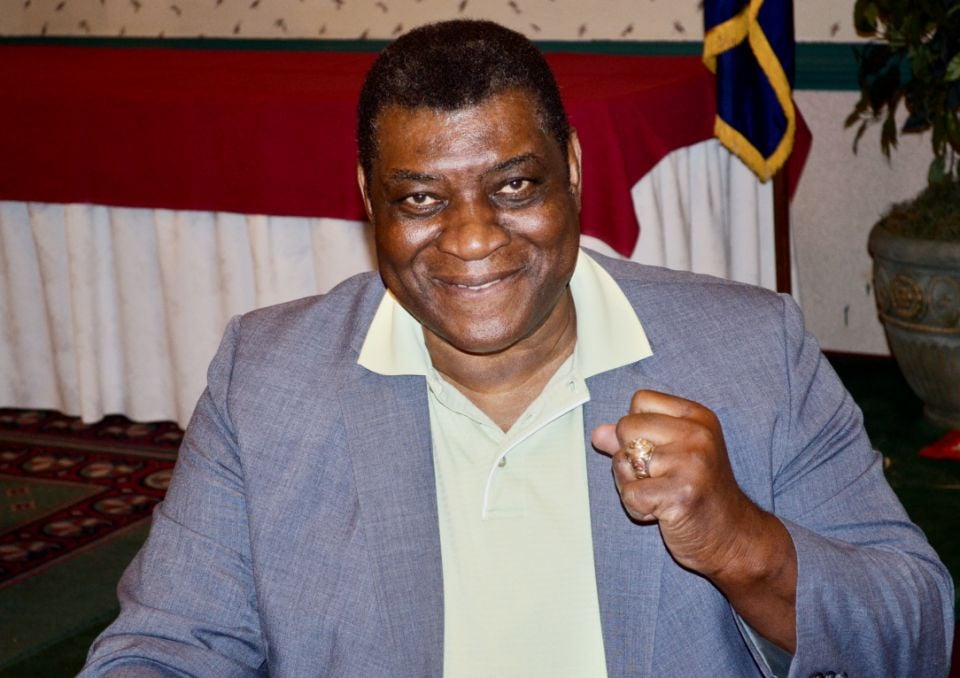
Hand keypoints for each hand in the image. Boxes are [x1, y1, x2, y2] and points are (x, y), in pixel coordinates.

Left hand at [592, 389, 797, 650]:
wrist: (734, 538)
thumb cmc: (699, 494)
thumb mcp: (671, 455)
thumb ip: (635, 439)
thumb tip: (598, 433)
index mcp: (697, 418)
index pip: (640, 400)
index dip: (638, 429)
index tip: (661, 452)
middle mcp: (697, 435)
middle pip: (626, 427)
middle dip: (630, 457)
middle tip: (659, 479)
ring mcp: (690, 464)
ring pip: (623, 461)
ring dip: (632, 485)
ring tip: (662, 496)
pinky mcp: (680, 495)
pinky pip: (629, 494)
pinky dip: (636, 509)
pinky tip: (661, 513)